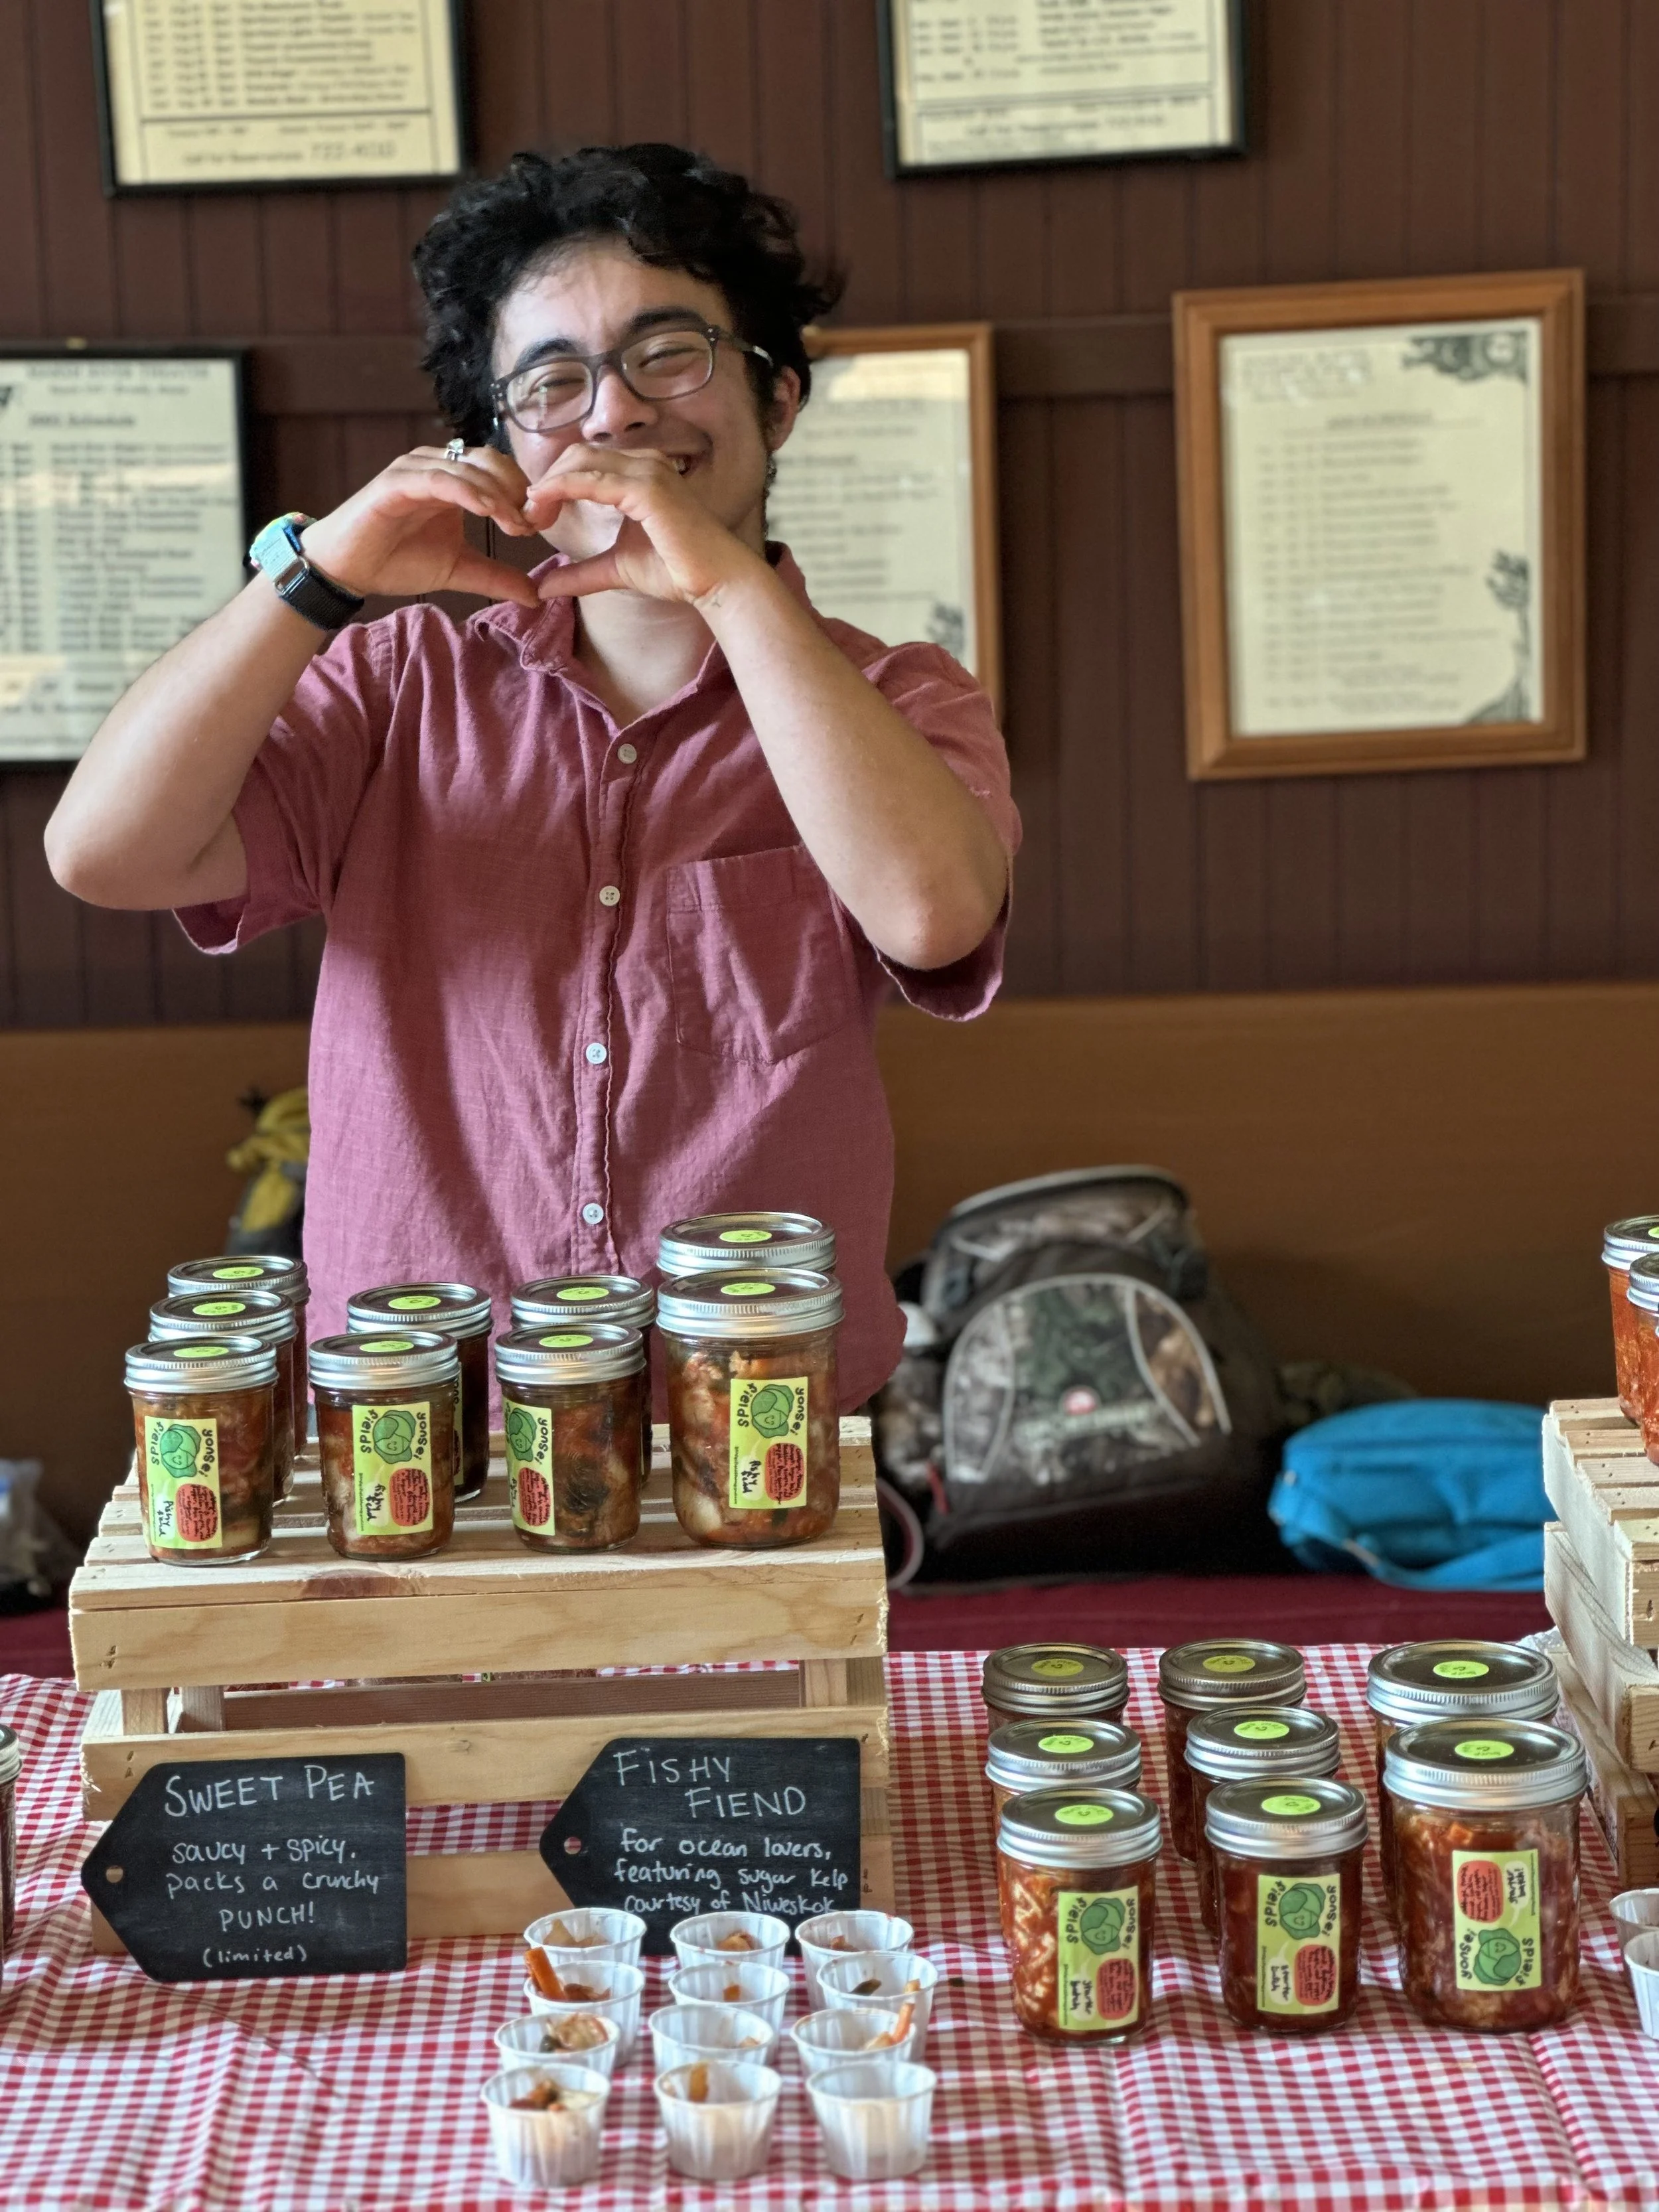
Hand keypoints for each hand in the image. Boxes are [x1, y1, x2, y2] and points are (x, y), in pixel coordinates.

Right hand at [296, 444, 542, 605]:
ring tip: (517, 525)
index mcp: (454, 480)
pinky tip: (487, 510)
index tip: (541, 524)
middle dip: (517, 491)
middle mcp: (437, 466)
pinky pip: (438, 479)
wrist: (349, 568)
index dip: (523, 493)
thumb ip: (496, 576)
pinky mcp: (396, 482)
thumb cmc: (398, 560)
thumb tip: (535, 594)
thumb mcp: (459, 569)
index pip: (499, 470)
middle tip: (532, 524)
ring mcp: (415, 470)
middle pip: (490, 462)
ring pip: (468, 468)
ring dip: (497, 495)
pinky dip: (466, 492)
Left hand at [522, 446, 761, 608]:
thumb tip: (545, 588)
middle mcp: (644, 463)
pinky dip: (560, 489)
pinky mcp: (646, 488)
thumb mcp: (617, 569)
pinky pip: (590, 479)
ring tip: (530, 514)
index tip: (535, 515)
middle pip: (577, 455)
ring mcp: (647, 471)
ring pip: (579, 462)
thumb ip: (582, 573)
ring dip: (549, 485)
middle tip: (527, 516)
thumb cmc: (677, 571)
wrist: (716, 581)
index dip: (555, 484)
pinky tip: (541, 505)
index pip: (585, 463)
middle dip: (547, 481)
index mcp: (640, 474)